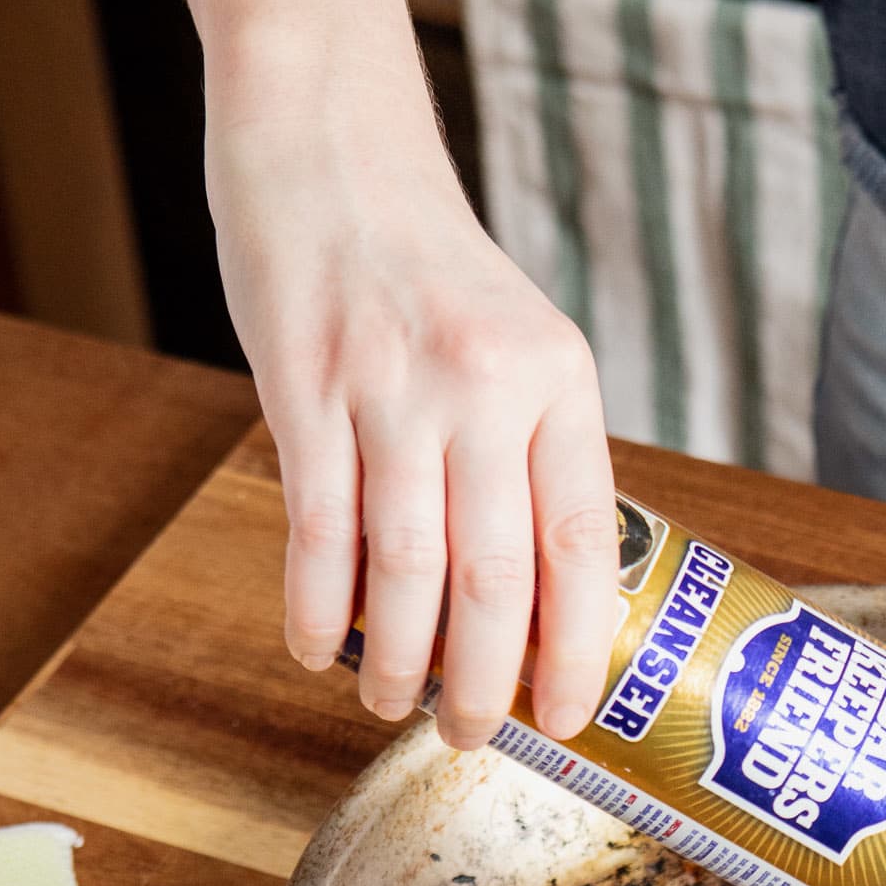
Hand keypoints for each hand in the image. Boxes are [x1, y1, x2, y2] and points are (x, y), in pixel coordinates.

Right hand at [205, 98, 615, 747]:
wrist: (335, 149)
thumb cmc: (432, 268)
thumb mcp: (524, 343)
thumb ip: (535, 449)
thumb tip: (543, 589)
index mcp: (558, 382)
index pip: (582, 544)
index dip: (577, 647)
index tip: (569, 715)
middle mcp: (485, 389)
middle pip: (496, 580)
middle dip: (487, 683)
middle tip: (475, 736)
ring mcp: (392, 390)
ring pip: (407, 571)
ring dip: (402, 663)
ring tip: (397, 708)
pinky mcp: (303, 389)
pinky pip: (319, 531)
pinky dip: (319, 610)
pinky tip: (320, 652)